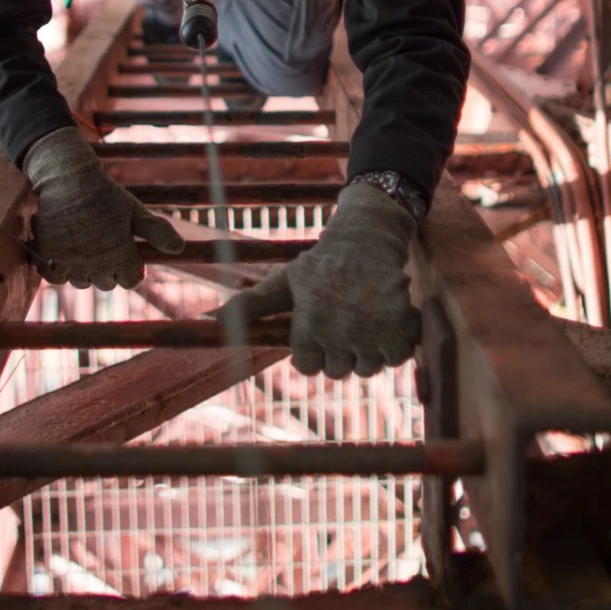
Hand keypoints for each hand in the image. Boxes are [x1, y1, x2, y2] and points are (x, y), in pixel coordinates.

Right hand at [24, 126, 184, 289]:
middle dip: (110, 269)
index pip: (131, 280)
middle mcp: (95, 264)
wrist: (66, 178)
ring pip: (81, 282)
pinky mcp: (48, 255)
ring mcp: (70, 262)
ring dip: (85, 271)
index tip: (127, 252)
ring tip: (86, 246)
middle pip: (107, 284)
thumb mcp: (134, 210)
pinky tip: (64, 253)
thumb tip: (180, 248)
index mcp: (120, 255)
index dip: (132, 268)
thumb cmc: (104, 195)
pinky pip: (55, 277)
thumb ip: (156, 231)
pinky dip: (58, 270)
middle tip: (105, 244)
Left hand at [221, 182, 420, 377]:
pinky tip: (387, 319)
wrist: (366, 238)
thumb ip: (250, 305)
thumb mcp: (283, 282)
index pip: (308, 367)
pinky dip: (398, 342)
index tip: (319, 327)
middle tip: (344, 319)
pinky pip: (400, 356)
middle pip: (339, 371)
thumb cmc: (320, 265)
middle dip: (342, 350)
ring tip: (364, 317)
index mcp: (308, 324)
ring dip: (369, 348)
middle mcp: (338, 331)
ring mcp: (371, 329)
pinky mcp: (400, 324)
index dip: (313, 350)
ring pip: (370, 367)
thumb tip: (209, 319)